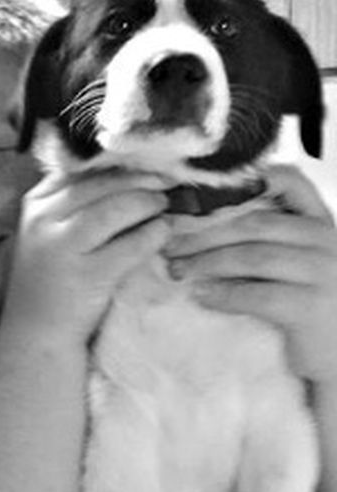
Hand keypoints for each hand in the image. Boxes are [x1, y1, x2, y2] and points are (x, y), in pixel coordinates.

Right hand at [3, 169, 170, 339]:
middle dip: (141, 180)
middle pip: (102, 184)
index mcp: (34, 204)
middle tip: (168, 183)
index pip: (82, 170)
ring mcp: (62, 247)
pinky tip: (163, 232)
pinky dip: (154, 234)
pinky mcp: (87, 274)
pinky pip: (132, 244)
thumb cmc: (50, 279)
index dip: (119, 165)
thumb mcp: (51, 233)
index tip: (146, 165)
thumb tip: (132, 173)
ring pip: (116, 208)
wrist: (37, 332)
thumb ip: (75, 204)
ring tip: (166, 206)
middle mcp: (42, 220)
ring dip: (149, 203)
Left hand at [163, 165, 336, 384]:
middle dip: (205, 234)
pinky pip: (258, 295)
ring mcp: (325, 273)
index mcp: (322, 224)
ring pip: (252, 257)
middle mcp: (328, 242)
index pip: (291, 183)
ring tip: (178, 270)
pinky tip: (201, 296)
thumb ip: (270, 240)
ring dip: (206, 263)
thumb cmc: (311, 309)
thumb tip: (201, 227)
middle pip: (254, 224)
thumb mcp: (298, 265)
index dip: (246, 181)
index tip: (202, 192)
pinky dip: (223, 294)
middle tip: (170, 245)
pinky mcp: (313, 307)